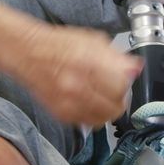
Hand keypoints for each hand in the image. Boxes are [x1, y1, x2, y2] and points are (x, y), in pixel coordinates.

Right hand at [11, 24, 142, 126]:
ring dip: (109, 110)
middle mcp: (78, 86)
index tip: (124, 79)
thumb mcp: (92, 41)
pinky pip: (88, 123)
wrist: (28, 53)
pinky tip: (91, 104)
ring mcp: (68, 103)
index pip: (122, 85)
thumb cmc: (58, 45)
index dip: (126, 82)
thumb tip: (135, 68)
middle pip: (115, 105)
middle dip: (120, 98)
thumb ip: (116, 57)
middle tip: (116, 90)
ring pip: (103, 119)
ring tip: (105, 99)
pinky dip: (94, 116)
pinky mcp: (61, 114)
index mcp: (88, 64)